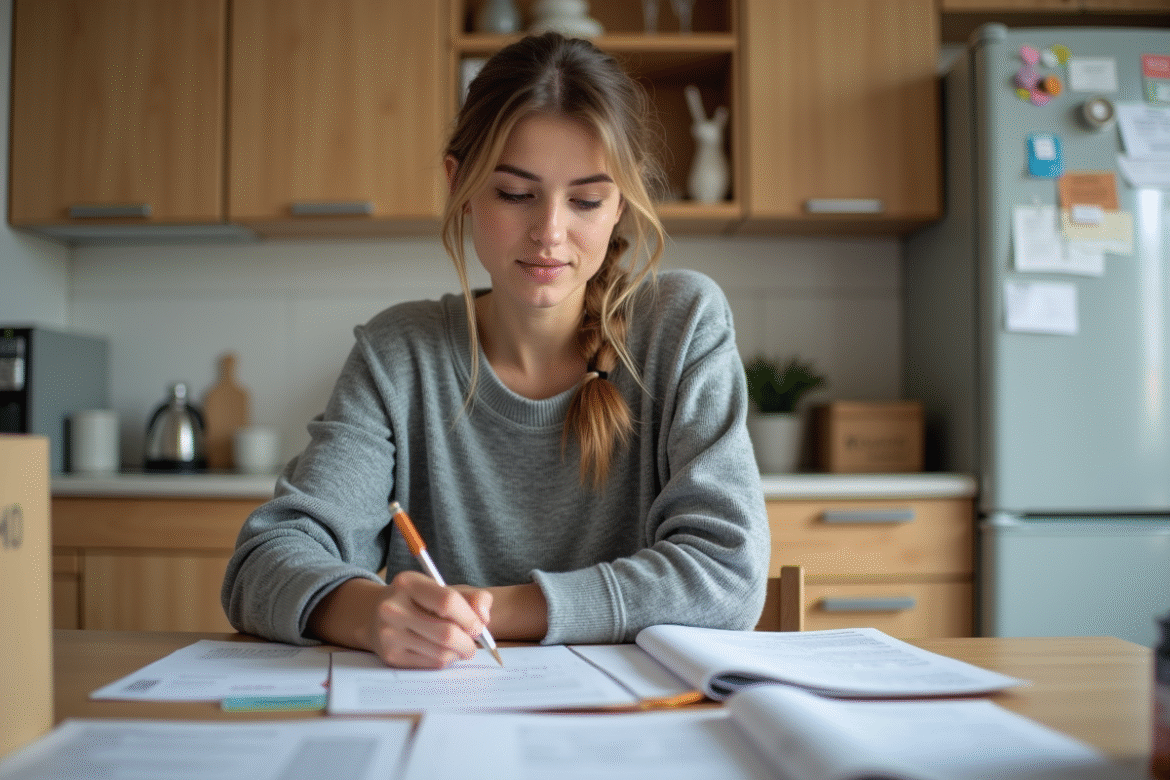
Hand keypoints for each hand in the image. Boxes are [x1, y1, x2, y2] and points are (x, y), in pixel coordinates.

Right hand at [308, 574, 492, 668]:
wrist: (376, 615)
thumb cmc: (420, 601)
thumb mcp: (442, 589)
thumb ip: (472, 597)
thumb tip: (484, 616)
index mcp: (408, 583)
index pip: (447, 601)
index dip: (470, 617)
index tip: (479, 625)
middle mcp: (393, 608)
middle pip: (446, 633)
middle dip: (469, 642)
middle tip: (474, 642)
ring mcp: (389, 634)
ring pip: (441, 653)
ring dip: (458, 653)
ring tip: (459, 646)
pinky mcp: (390, 656)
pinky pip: (431, 664)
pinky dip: (445, 660)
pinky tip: (443, 651)